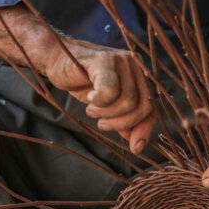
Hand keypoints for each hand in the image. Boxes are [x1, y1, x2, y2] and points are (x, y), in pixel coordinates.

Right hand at [41, 39, 156, 154]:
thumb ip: (124, 119)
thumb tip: (137, 143)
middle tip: (101, 123)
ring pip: (126, 102)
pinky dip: (99, 102)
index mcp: (139, 76)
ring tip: (92, 108)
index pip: (151, 108)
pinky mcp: (103, 60)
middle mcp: (135, 65)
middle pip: (142, 107)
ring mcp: (121, 61)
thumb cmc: (83, 82)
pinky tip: (90, 98)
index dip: (144, 130)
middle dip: (121, 123)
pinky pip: (110, 92)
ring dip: (105, 113)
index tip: (135, 148)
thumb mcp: (107, 105)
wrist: (57, 60)